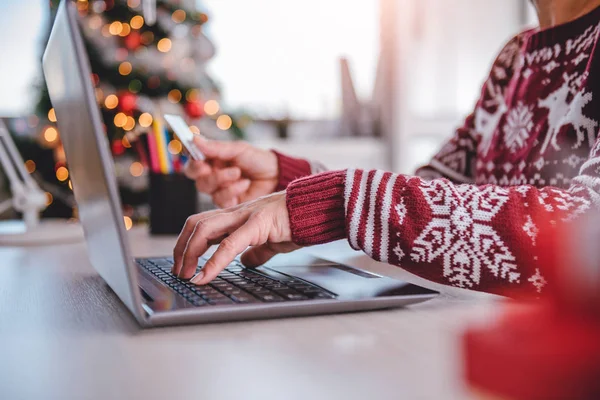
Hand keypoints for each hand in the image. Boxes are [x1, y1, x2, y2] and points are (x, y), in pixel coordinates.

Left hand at [172, 192, 300, 284]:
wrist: (318, 208)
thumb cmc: (297, 222)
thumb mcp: (271, 241)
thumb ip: (256, 251)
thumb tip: (245, 263)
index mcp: (238, 216)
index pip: (201, 224)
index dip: (187, 244)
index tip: (183, 265)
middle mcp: (237, 212)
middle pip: (195, 224)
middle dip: (181, 249)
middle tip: (179, 272)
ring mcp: (246, 215)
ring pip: (204, 229)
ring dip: (190, 254)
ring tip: (188, 275)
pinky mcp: (259, 224)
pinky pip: (230, 243)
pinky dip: (214, 262)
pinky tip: (205, 276)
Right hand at [184, 136, 278, 207]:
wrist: (276, 175)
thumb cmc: (257, 160)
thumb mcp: (237, 149)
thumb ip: (215, 147)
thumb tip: (194, 138)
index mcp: (213, 162)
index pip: (193, 165)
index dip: (193, 164)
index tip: (200, 160)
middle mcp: (214, 178)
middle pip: (199, 180)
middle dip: (209, 174)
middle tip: (215, 167)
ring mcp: (221, 192)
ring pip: (208, 190)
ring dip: (222, 179)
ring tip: (238, 173)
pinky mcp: (229, 204)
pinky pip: (221, 200)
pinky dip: (233, 190)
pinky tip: (245, 184)